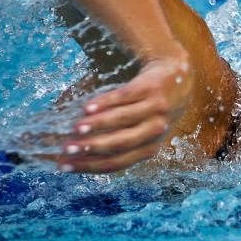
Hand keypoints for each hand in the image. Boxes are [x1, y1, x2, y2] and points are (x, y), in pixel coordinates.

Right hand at [57, 50, 192, 172]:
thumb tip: (74, 150)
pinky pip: (126, 97)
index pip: (116, 162)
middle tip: (66, 148)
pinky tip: (88, 107)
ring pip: (123, 120)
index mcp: (148, 148)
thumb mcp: (141, 129)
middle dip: (91, 148)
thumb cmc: (151, 108)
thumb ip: (115, 139)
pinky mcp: (151, 88)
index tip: (63, 166)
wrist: (176, 74)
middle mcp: (154, 131)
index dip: (89, 166)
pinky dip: (106, 102)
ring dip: (97, 125)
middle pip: (120, 144)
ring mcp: (155, 109)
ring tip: (76, 128)